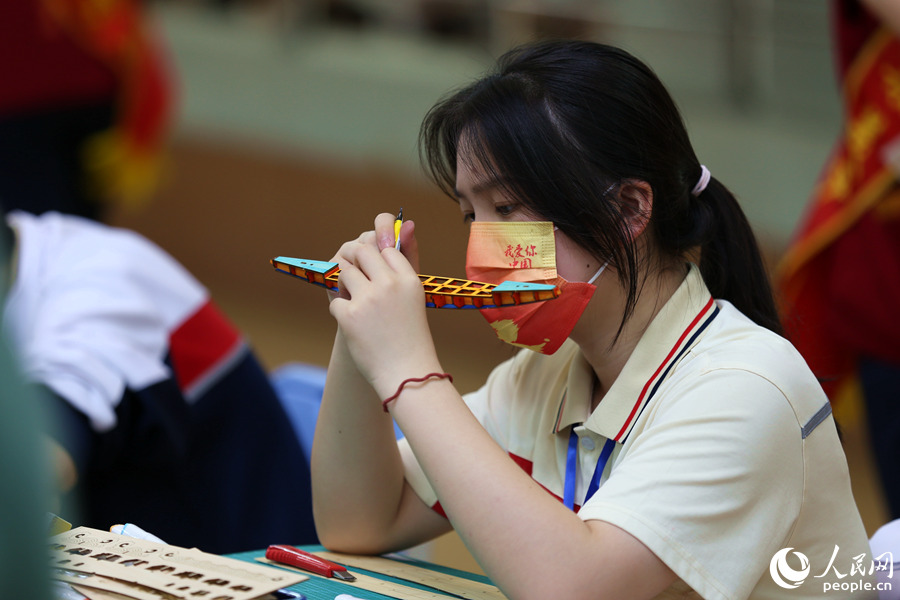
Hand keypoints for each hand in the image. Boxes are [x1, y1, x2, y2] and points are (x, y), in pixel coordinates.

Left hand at [328, 239, 440, 399]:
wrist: (406, 374)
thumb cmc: (411, 335)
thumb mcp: (414, 296)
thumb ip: (407, 259)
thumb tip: (405, 222)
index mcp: (408, 278)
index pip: (385, 247)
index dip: (375, 255)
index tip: (371, 268)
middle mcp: (389, 284)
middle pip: (360, 250)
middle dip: (353, 262)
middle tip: (355, 280)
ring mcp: (368, 299)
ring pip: (343, 272)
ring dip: (343, 285)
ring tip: (355, 303)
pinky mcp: (349, 316)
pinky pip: (334, 301)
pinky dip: (340, 312)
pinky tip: (354, 325)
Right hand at [329, 213, 419, 301]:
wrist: (378, 326)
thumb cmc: (396, 301)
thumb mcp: (406, 277)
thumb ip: (408, 251)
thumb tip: (409, 224)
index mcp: (383, 240)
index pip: (384, 221)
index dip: (385, 229)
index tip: (390, 244)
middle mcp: (364, 245)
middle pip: (367, 236)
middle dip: (374, 251)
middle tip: (382, 273)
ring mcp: (347, 257)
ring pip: (351, 249)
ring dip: (360, 269)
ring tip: (372, 290)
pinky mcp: (333, 271)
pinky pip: (339, 268)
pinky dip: (347, 281)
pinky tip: (355, 296)